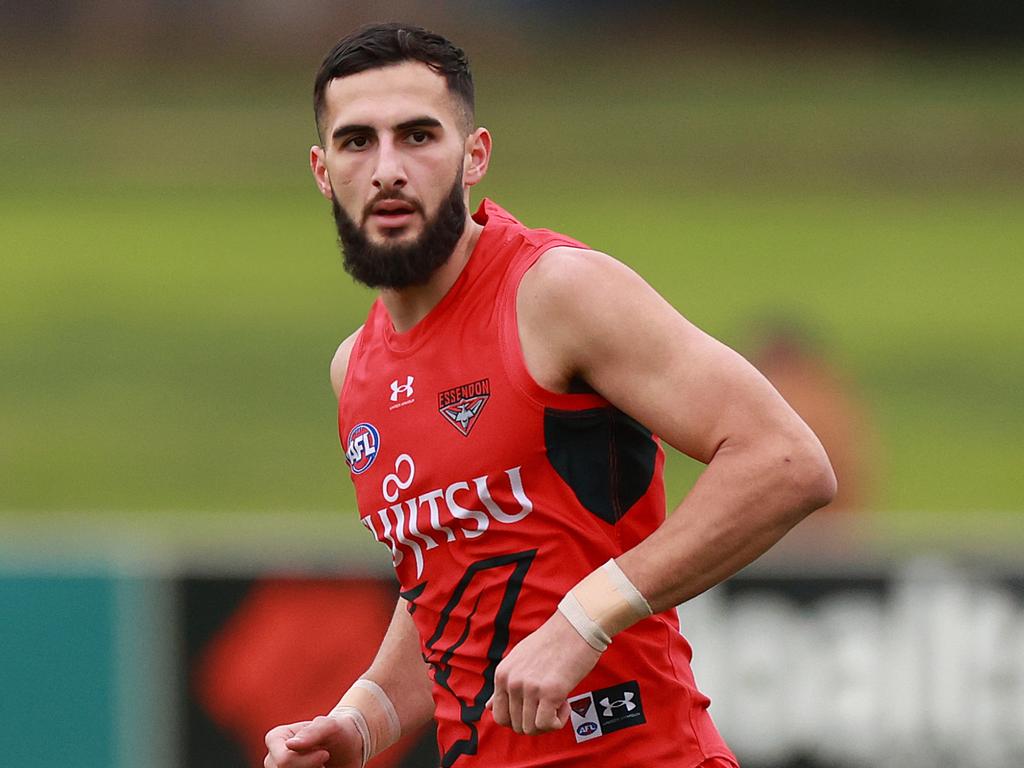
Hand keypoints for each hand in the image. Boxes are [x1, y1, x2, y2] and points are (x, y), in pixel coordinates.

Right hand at [264, 715, 363, 767]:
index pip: (284, 760)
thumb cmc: (337, 732)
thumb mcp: (330, 726)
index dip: (308, 761)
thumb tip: (290, 744)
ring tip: (320, 765)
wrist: (346, 749)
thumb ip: (312, 732)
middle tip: (323, 760)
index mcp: (275, 738)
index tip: (325, 754)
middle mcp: (272, 758)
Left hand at [486, 610, 601, 734]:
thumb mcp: (519, 659)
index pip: (499, 716)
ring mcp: (529, 687)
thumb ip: (505, 684)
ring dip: (548, 722)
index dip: (518, 720)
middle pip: (516, 725)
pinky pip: (547, 724)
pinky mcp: (550, 691)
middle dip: (535, 722)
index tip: (534, 709)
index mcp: (502, 674)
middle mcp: (512, 681)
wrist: (576, 626)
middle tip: (549, 706)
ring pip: (531, 729)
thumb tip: (488, 707)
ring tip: (558, 702)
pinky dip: (558, 722)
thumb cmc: (552, 642)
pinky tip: (565, 704)